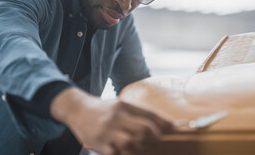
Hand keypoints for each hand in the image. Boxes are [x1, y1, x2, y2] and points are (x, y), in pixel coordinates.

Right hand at [50, 87, 173, 154]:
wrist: (77, 110)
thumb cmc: (105, 110)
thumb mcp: (121, 106)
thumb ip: (139, 114)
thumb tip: (163, 124)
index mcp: (125, 105)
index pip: (150, 114)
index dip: (166, 123)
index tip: (177, 129)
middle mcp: (117, 117)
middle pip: (144, 129)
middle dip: (154, 137)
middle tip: (157, 141)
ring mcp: (107, 131)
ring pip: (131, 143)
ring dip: (140, 148)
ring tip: (140, 148)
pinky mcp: (99, 144)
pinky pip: (116, 154)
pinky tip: (126, 152)